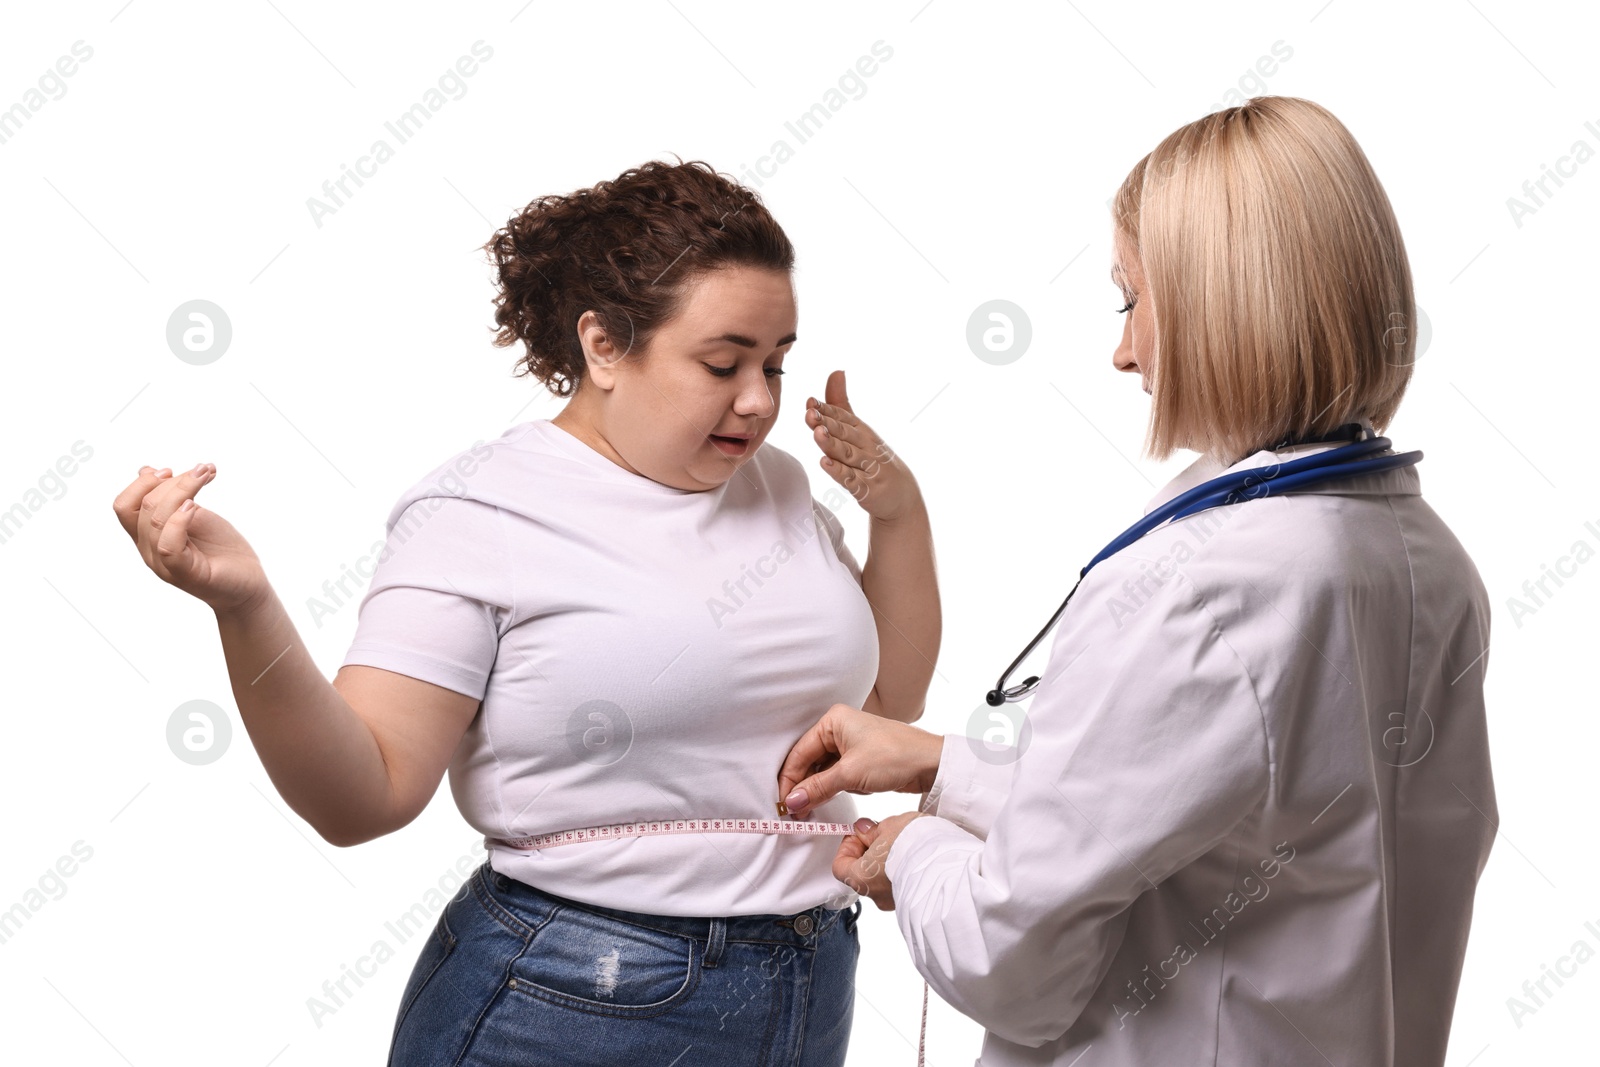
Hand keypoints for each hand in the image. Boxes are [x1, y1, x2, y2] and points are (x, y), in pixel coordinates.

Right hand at [112, 464, 268, 615]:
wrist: (248, 583)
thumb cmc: (222, 550)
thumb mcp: (195, 514)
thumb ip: (171, 497)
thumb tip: (146, 469)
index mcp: (148, 536)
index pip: (124, 506)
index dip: (142, 483)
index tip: (170, 470)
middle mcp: (150, 551)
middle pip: (142, 507)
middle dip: (173, 481)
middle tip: (203, 470)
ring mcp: (165, 565)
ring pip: (155, 521)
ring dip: (182, 491)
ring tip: (205, 476)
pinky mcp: (186, 575)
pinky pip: (169, 546)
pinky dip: (178, 521)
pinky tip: (194, 507)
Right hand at [778, 703, 943, 818]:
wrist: (932, 763)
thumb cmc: (896, 756)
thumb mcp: (851, 774)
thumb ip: (818, 788)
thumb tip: (792, 802)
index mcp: (833, 721)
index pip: (800, 753)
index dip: (790, 780)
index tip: (784, 804)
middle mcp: (838, 729)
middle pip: (808, 761)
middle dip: (802, 787)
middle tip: (795, 812)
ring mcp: (849, 744)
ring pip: (821, 770)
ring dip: (815, 790)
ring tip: (808, 811)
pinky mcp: (859, 759)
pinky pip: (835, 774)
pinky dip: (830, 788)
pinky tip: (824, 802)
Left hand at [806, 370, 922, 522]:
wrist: (902, 496)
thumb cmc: (875, 459)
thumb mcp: (860, 431)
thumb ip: (842, 404)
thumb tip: (836, 371)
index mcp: (863, 432)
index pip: (844, 418)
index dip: (827, 410)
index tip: (810, 402)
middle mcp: (866, 447)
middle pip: (845, 434)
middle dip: (828, 423)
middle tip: (810, 414)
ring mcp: (868, 468)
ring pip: (847, 454)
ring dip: (832, 444)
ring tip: (817, 434)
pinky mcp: (867, 489)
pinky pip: (851, 480)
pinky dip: (839, 472)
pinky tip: (825, 464)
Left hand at [835, 812, 924, 910]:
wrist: (950, 866)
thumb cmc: (915, 846)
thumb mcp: (889, 826)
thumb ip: (871, 830)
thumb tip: (863, 830)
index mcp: (861, 878)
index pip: (840, 866)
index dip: (848, 846)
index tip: (860, 833)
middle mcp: (876, 896)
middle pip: (862, 872)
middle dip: (871, 851)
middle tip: (884, 834)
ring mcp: (896, 901)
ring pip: (884, 878)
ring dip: (888, 860)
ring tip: (905, 843)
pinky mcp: (914, 901)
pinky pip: (902, 884)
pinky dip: (903, 870)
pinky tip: (916, 855)